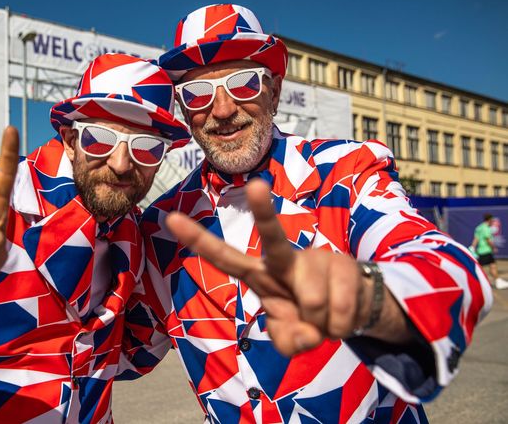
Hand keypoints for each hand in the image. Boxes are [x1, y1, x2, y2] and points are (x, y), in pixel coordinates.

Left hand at [166, 179, 408, 355]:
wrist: (353, 309)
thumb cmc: (308, 317)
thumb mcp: (290, 338)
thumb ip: (288, 341)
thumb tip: (305, 334)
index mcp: (260, 274)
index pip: (225, 258)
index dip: (198, 240)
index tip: (171, 218)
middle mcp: (284, 260)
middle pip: (272, 237)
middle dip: (264, 212)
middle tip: (256, 184)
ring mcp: (315, 259)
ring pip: (312, 301)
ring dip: (320, 326)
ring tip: (322, 319)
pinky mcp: (345, 265)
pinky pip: (340, 311)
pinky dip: (340, 326)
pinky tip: (339, 316)